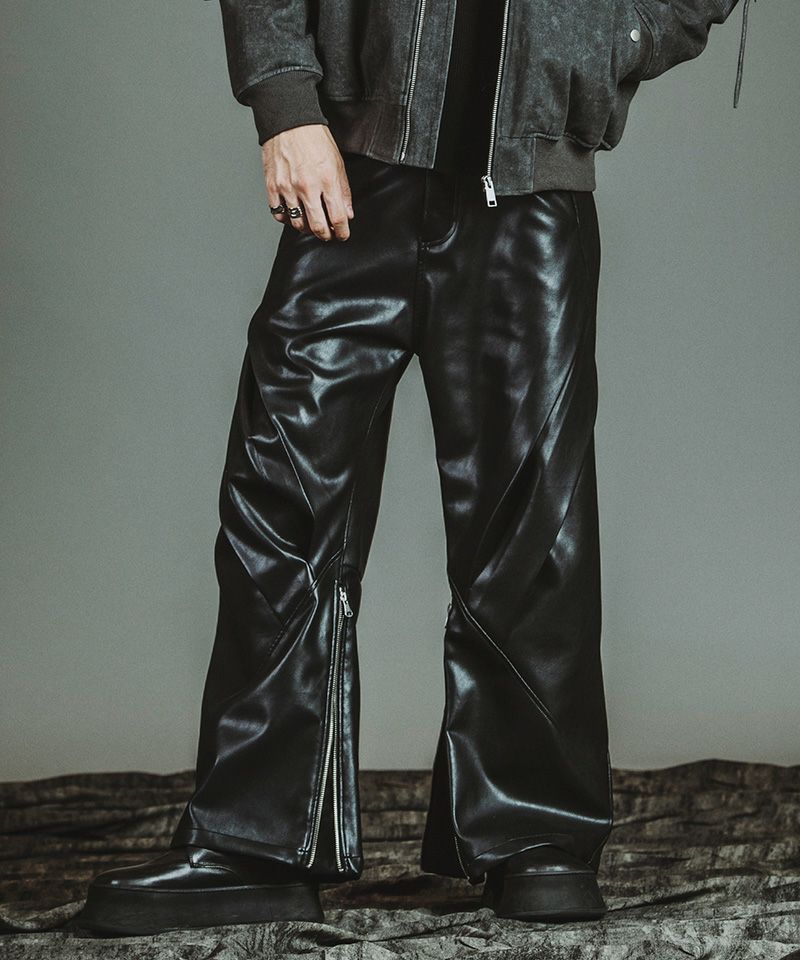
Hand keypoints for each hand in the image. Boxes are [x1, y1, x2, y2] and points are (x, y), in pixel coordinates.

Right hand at [262, 125, 353, 241]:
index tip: (343, 235)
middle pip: (317, 226)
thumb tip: (347, 213)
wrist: (289, 121)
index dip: (342, 232)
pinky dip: (287, 219)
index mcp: (327, 180)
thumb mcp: (338, 163)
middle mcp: (307, 186)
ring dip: (306, 228)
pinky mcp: (272, 186)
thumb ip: (343, 191)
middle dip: (325, 235)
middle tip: (328, 234)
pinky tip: (293, 214)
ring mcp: (287, 188)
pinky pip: (279, 213)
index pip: (338, 217)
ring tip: (311, 224)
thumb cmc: (314, 139)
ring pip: (297, 224)